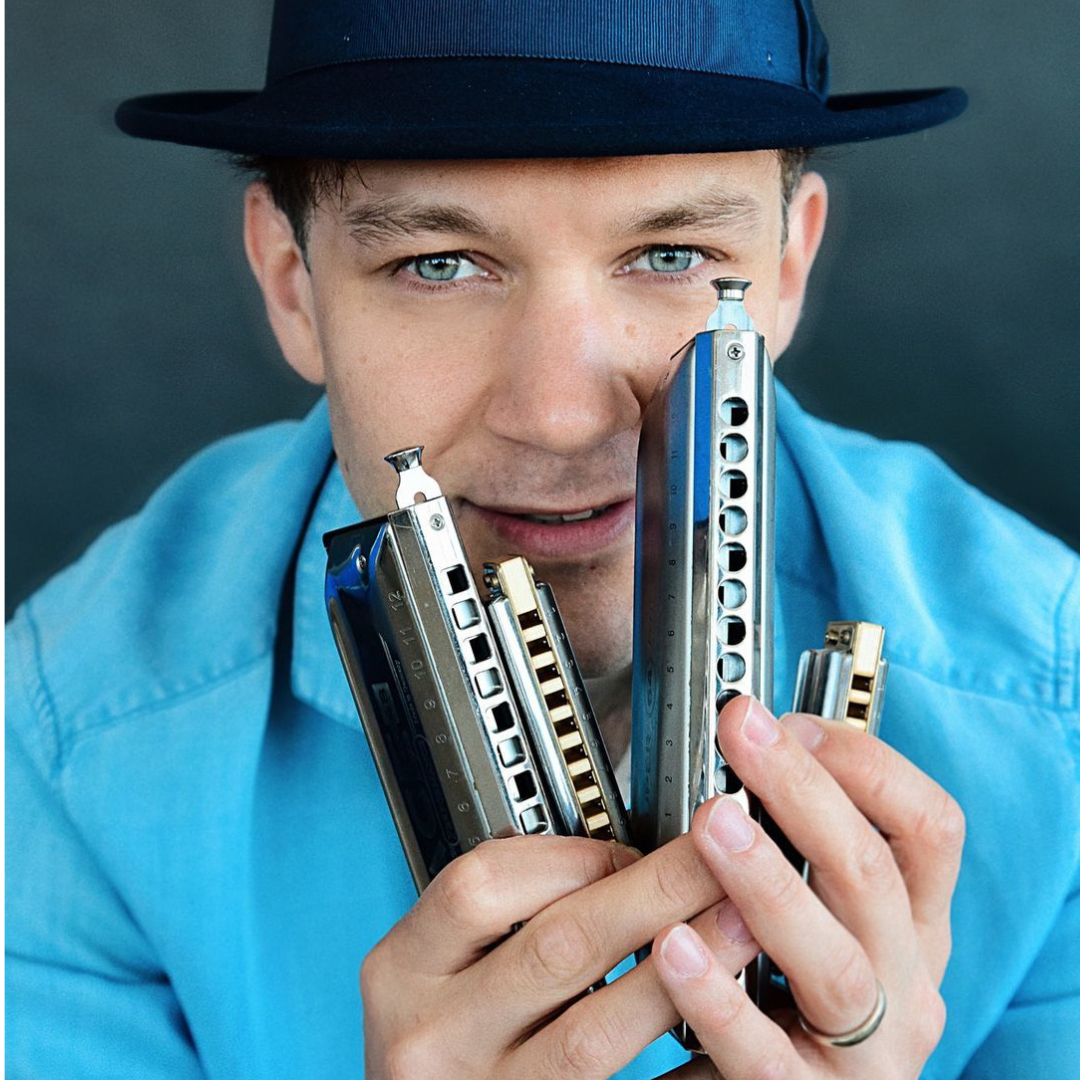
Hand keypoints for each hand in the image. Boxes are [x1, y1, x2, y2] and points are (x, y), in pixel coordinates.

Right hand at [360, 830, 760, 1077]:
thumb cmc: (443, 1045)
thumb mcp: (439, 973)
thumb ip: (501, 921)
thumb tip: (616, 858)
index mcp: (401, 972)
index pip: (482, 884)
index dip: (570, 857)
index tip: (635, 845)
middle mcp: (430, 1037)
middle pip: (555, 946)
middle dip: (654, 893)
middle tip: (721, 858)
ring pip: (594, 1032)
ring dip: (681, 970)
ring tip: (740, 928)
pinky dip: (668, 1051)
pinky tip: (713, 1021)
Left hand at [651, 696, 964, 1078]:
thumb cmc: (798, 1006)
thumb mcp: (825, 924)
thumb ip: (804, 855)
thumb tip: (749, 747)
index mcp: (909, 926)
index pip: (928, 828)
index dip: (867, 764)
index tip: (793, 724)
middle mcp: (904, 984)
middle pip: (873, 877)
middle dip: (804, 792)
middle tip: (741, 734)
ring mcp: (866, 1053)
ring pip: (835, 964)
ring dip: (771, 884)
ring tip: (712, 824)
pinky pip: (764, 1055)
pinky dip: (718, 997)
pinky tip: (671, 948)